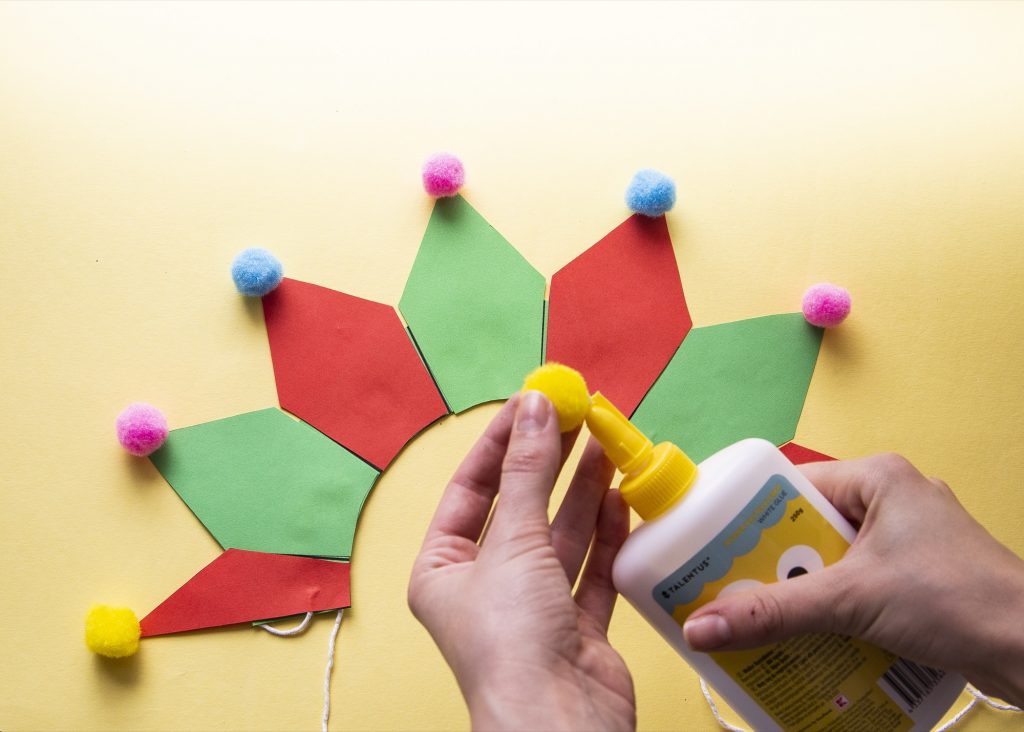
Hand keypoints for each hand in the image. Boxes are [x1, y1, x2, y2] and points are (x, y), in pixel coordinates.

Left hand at [408, 392, 635, 731]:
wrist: (559, 723)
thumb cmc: (511, 642)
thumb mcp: (514, 542)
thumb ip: (528, 471)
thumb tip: (536, 405)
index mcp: (443, 570)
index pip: (470, 490)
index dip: (500, 442)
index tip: (530, 402)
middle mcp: (484, 588)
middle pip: (519, 509)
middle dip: (546, 462)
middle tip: (575, 414)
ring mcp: (532, 609)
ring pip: (559, 537)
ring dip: (581, 492)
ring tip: (603, 442)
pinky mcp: (575, 628)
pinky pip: (590, 570)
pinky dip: (605, 534)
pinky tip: (616, 496)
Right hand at [683, 453, 1023, 705]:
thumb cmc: (962, 600)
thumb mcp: (851, 600)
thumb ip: (774, 613)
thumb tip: (703, 626)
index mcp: (876, 478)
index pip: (788, 487)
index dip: (747, 517)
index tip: (713, 546)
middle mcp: (890, 501)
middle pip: (804, 528)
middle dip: (771, 565)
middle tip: (734, 591)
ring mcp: (905, 541)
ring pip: (828, 561)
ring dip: (800, 592)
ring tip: (766, 617)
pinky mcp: (914, 577)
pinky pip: (854, 585)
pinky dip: (832, 609)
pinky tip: (812, 634)